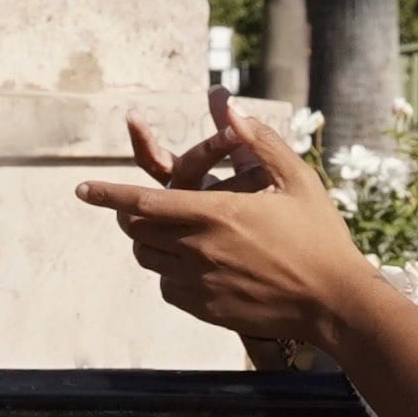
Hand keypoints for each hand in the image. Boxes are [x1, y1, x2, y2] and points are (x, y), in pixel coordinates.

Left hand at [77, 104, 375, 357]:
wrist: (334, 302)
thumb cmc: (320, 237)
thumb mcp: (297, 179)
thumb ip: (260, 141)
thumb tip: (230, 107)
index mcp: (216, 213)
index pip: (144, 201)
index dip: (108, 194)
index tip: (82, 189)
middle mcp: (200, 249)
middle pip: (139, 230)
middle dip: (131, 215)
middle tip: (140, 207)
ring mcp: (201, 283)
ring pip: (149, 260)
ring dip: (149, 242)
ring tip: (170, 232)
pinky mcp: (207, 309)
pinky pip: (168, 288)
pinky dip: (170, 273)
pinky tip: (194, 265)